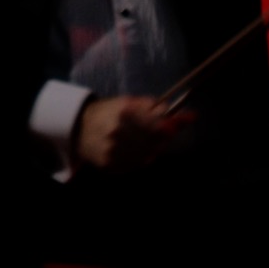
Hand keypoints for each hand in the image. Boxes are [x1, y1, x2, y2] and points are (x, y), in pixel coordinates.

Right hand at [72, 93, 192, 174]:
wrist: (77, 127)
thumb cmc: (107, 112)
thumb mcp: (127, 101)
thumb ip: (152, 106)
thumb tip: (179, 111)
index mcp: (123, 111)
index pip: (157, 122)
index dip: (174, 123)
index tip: (190, 118)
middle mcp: (118, 131)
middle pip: (155, 140)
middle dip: (164, 136)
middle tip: (167, 130)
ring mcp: (113, 151)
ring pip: (147, 155)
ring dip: (153, 148)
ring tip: (146, 140)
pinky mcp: (109, 166)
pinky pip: (135, 165)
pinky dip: (140, 159)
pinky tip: (135, 150)